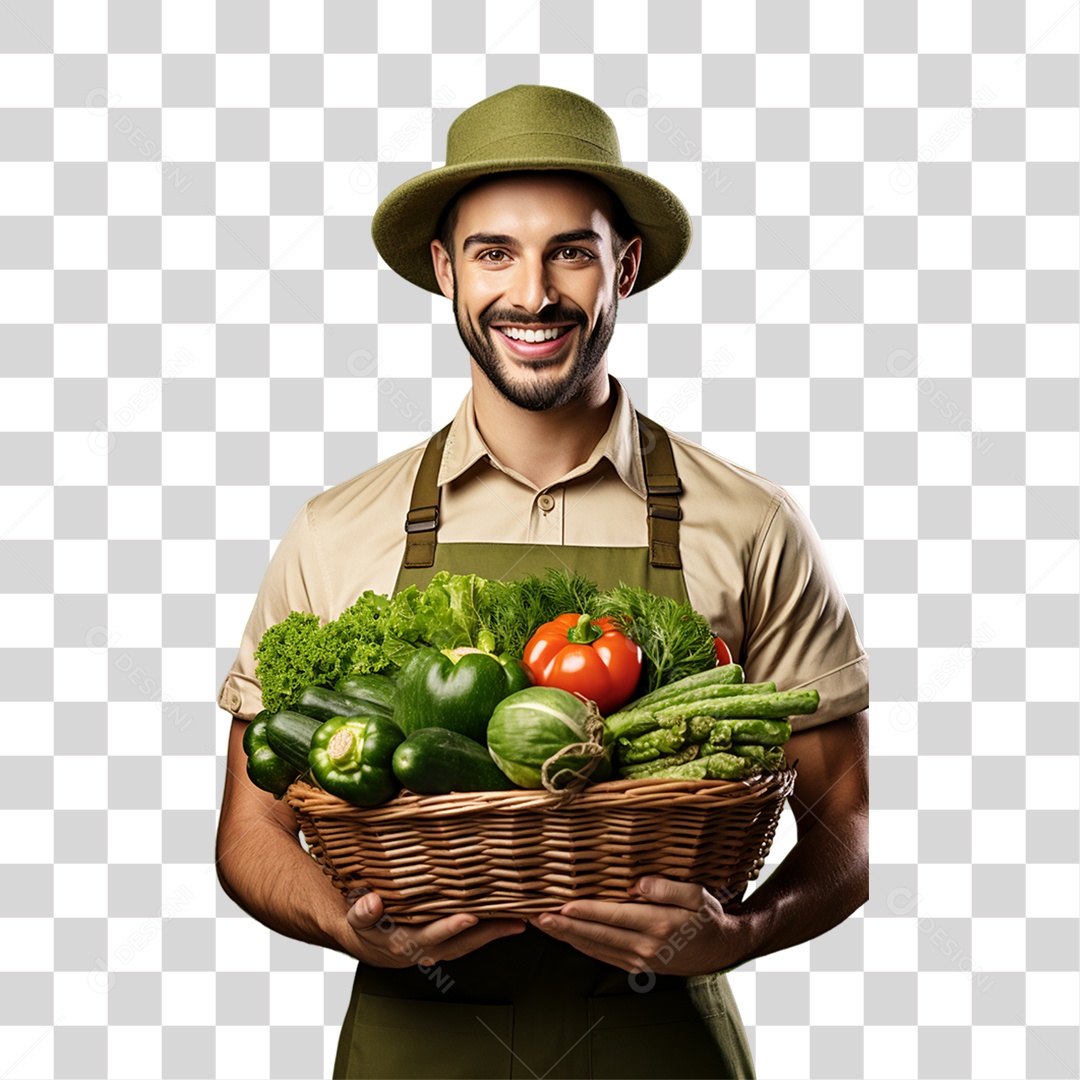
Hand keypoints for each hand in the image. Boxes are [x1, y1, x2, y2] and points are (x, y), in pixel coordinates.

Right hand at [345, 890, 525, 967]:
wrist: (371, 940)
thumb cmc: (366, 924)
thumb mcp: (357, 918)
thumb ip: (363, 912)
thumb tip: (372, 903)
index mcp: (406, 942)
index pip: (431, 935)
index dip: (449, 927)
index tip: (468, 916)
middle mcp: (429, 948)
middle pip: (464, 942)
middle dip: (489, 932)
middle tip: (515, 920)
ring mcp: (442, 946)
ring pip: (473, 940)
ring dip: (497, 931)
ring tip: (523, 918)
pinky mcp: (451, 939)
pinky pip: (474, 935)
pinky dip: (492, 927)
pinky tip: (511, 913)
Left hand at [528, 876, 750, 976]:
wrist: (720, 951)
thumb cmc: (707, 917)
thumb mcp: (698, 896)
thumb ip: (669, 888)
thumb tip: (639, 884)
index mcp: (658, 926)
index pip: (613, 917)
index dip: (585, 912)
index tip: (560, 905)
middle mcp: (645, 947)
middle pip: (596, 935)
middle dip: (564, 926)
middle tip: (536, 916)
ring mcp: (639, 960)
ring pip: (595, 948)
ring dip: (566, 936)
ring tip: (542, 924)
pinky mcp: (637, 967)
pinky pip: (603, 956)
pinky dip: (582, 946)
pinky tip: (567, 936)